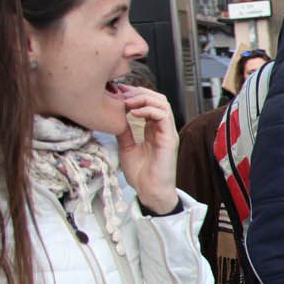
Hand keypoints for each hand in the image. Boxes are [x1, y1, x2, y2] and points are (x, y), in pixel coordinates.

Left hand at [115, 86, 179, 213]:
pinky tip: (133, 112)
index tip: (117, 93)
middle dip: (139, 92)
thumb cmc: (141, 174)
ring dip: (143, 98)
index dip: (135, 94)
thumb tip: (114, 116)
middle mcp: (162, 128)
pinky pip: (163, 116)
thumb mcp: (126, 147)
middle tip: (121, 94)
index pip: (150, 103)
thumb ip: (124, 131)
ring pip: (162, 103)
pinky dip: (148, 109)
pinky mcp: (169, 138)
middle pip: (158, 98)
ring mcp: (167, 132)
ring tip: (127, 102)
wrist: (149, 191)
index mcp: (153, 129)